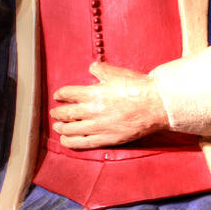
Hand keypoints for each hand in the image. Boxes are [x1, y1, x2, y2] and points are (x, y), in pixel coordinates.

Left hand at [50, 62, 168, 148]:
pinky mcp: (106, 138)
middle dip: (57, 113)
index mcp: (93, 93)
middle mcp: (92, 110)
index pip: (68, 93)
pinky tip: (65, 140)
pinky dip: (71, 142)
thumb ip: (101, 70)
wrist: (157, 105)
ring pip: (71, 129)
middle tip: (54, 112)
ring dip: (61, 128)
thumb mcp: (118, 73)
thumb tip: (92, 67)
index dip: (60, 94)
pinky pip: (83, 142)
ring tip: (57, 126)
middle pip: (66, 113)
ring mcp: (98, 126)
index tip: (58, 95)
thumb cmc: (139, 87)